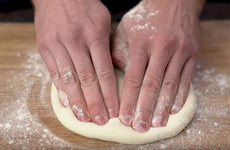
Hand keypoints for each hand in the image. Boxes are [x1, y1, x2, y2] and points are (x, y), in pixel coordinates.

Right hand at [33, 0, 118, 124]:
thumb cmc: (85, 6)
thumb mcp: (104, 20)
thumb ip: (108, 45)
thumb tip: (113, 69)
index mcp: (95, 34)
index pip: (104, 71)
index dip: (110, 93)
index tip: (114, 110)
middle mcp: (76, 41)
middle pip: (87, 78)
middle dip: (95, 102)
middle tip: (100, 120)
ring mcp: (58, 44)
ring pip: (69, 78)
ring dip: (77, 101)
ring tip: (85, 117)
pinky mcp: (45, 47)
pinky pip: (54, 72)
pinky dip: (61, 90)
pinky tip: (67, 103)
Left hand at [112, 0, 202, 131]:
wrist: (174, 1)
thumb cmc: (145, 17)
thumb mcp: (125, 29)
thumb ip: (118, 52)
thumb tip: (115, 75)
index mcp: (142, 42)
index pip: (133, 77)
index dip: (129, 100)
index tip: (124, 117)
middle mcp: (162, 48)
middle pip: (152, 85)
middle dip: (145, 109)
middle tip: (140, 127)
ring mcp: (180, 51)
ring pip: (171, 85)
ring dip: (163, 107)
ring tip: (156, 124)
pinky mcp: (193, 53)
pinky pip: (187, 79)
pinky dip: (180, 95)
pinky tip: (173, 109)